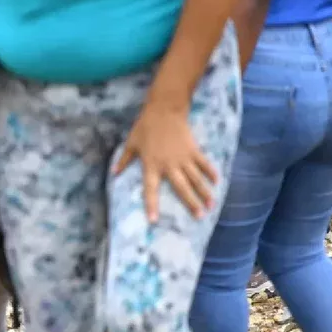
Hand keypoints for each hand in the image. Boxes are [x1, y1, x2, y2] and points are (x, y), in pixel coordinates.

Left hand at [113, 100, 216, 221]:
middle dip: (190, 203)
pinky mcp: (193, 150)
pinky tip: (216, 182)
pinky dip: (210, 172)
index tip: (153, 220)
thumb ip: (124, 160)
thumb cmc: (145, 127)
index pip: (150, 190)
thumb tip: (114, 173)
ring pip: (196, 179)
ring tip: (210, 206)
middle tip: (199, 217)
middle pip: (181, 188)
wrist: (164, 110)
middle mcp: (169, 165)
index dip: (151, 205)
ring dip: (204, 192)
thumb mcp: (131, 143)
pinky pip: (204, 164)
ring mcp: (183, 158)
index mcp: (151, 165)